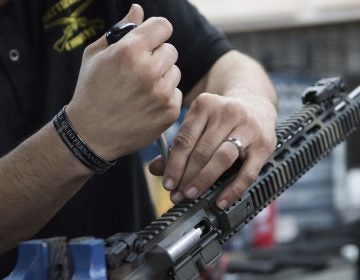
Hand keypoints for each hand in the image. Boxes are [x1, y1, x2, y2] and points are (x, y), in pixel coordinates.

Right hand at [66, 4, 181, 159]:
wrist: (90, 134)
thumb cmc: (90, 92)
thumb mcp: (95, 56)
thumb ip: (119, 29)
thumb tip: (138, 9)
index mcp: (129, 52)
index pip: (163, 26)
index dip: (156, 32)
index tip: (150, 40)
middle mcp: (149, 71)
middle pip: (171, 50)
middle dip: (157, 56)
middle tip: (140, 70)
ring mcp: (161, 93)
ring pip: (175, 72)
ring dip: (162, 77)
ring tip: (142, 89)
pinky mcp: (169, 112)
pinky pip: (177, 93)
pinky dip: (165, 96)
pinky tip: (147, 104)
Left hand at [149, 91, 276, 208]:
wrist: (257, 106)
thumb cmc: (222, 120)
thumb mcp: (200, 124)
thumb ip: (180, 145)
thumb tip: (155, 168)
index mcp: (206, 105)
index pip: (185, 139)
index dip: (174, 164)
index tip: (168, 183)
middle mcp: (227, 112)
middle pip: (202, 150)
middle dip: (187, 176)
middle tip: (177, 194)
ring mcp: (248, 128)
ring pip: (222, 158)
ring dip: (204, 180)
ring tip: (192, 195)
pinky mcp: (264, 145)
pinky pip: (247, 172)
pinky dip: (232, 189)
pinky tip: (221, 201)